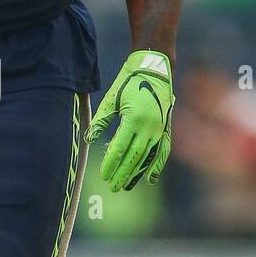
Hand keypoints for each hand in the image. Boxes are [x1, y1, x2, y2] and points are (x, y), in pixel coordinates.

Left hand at [86, 50, 173, 191]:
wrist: (155, 69)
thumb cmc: (129, 82)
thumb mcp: (112, 99)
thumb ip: (102, 120)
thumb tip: (89, 138)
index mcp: (133, 119)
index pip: (120, 148)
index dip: (111, 163)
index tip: (104, 175)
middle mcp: (149, 127)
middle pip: (134, 157)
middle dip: (123, 173)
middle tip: (113, 187)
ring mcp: (160, 129)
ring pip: (148, 157)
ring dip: (137, 173)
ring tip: (127, 186)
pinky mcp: (166, 128)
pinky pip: (162, 151)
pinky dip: (157, 165)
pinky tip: (150, 179)